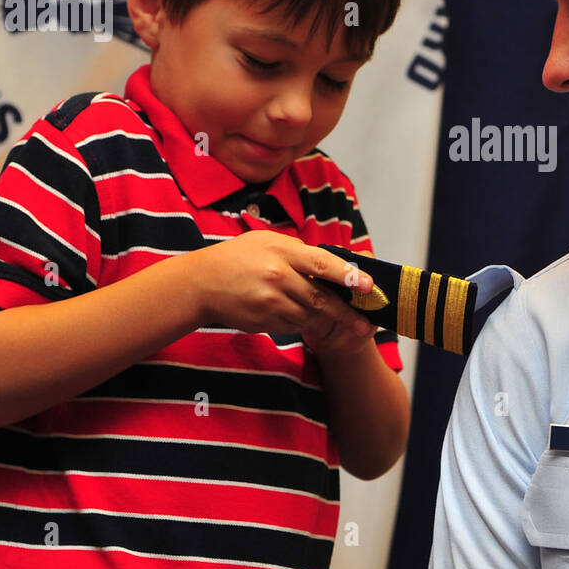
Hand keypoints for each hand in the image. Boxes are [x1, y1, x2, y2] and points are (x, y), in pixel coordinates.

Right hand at [190, 230, 378, 356]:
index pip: (323, 264)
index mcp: (282, 252)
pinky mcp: (263, 321)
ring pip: (308, 315)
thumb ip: (299, 252)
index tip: (368, 285)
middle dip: (345, 312)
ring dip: (316, 315)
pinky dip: (297, 321)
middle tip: (363, 322)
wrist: (200, 284)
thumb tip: (331, 263)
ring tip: (308, 306)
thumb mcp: (267, 242)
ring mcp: (269, 302)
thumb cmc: (237, 258)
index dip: (349, 275)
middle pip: (320, 299)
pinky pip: (291, 326)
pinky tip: (285, 310)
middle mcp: (278, 278)